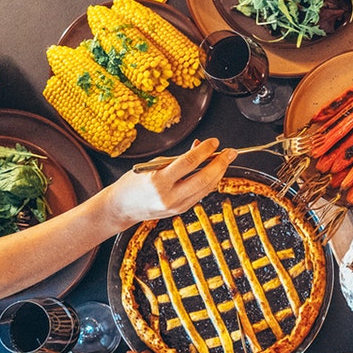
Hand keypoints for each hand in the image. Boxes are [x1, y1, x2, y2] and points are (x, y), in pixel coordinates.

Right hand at [103, 138, 235, 229]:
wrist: (121, 207)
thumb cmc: (133, 184)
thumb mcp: (152, 166)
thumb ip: (178, 159)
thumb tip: (200, 147)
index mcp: (158, 181)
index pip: (188, 162)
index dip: (205, 150)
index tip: (214, 142)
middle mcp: (168, 196)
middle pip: (203, 178)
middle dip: (220, 164)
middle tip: (231, 152)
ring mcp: (176, 206)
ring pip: (206, 188)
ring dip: (219, 172)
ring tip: (225, 160)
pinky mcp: (181, 210)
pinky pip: (201, 194)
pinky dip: (210, 182)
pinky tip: (214, 172)